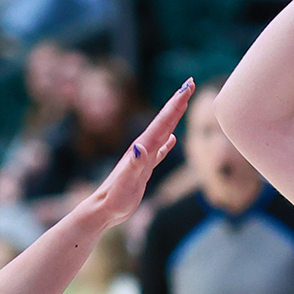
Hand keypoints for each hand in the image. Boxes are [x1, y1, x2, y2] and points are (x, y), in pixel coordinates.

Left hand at [86, 79, 193, 225]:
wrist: (103, 209)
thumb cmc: (115, 198)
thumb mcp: (126, 182)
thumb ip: (134, 165)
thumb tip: (140, 146)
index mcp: (142, 148)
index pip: (163, 122)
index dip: (176, 104)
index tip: (188, 86)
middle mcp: (143, 148)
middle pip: (164, 121)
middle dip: (177, 102)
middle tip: (190, 83)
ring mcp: (143, 158)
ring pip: (163, 132)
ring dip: (173, 117)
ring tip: (182, 103)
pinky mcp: (144, 169)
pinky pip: (159, 151)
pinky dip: (167, 143)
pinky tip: (173, 139)